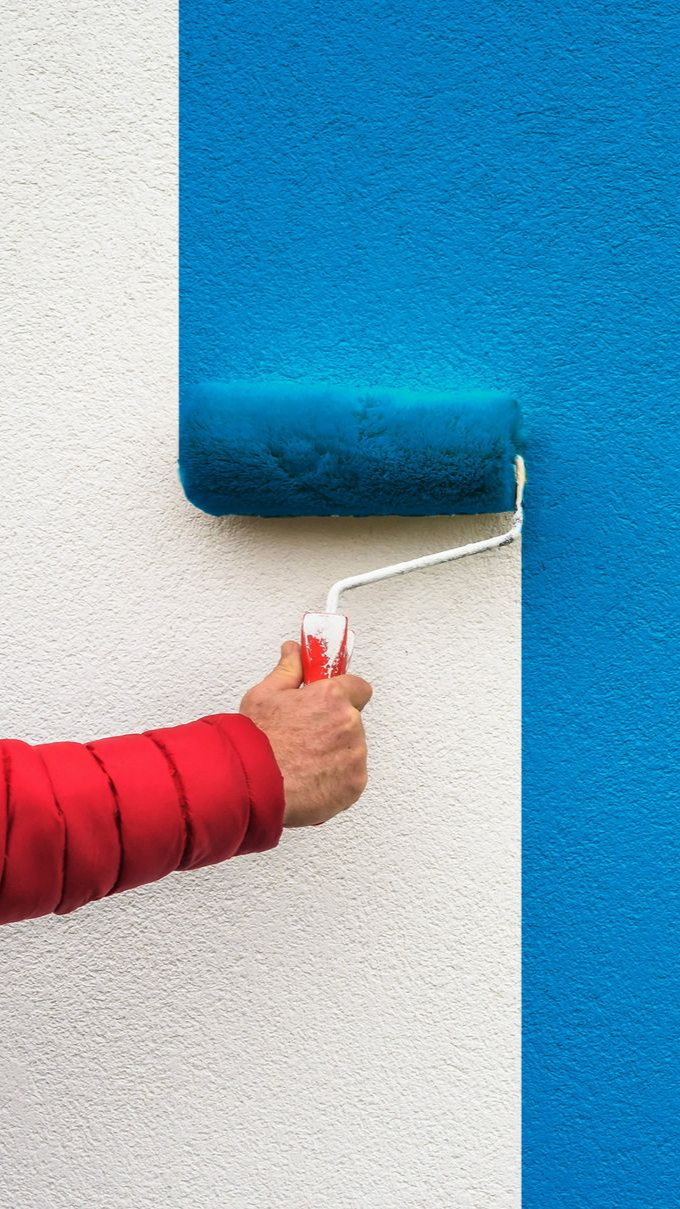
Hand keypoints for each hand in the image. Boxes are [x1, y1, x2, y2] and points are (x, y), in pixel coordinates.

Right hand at [240, 641, 371, 826]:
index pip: (359, 687)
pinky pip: (351, 777)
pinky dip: (335, 779)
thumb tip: (294, 652)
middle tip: (305, 737)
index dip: (344, 695)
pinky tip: (309, 778)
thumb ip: (289, 670)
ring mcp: (354, 756)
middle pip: (353, 721)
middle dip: (334, 727)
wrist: (251, 786)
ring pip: (352, 750)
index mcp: (331, 697)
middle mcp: (349, 724)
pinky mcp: (354, 784)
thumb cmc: (255, 743)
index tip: (332, 701)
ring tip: (303, 761)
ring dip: (335, 754)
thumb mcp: (264, 695)